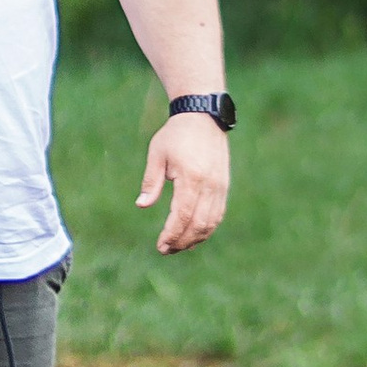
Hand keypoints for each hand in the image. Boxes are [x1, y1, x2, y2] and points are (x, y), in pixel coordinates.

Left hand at [137, 113, 230, 255]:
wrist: (203, 116)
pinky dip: (207, 228)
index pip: (183, 215)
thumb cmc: (176, 134)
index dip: (172, 234)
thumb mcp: (157, 153)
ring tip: (178, 246)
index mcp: (192, 177)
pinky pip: (218, 214)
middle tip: (166, 250)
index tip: (161, 246)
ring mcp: (220, 186)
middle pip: (199, 224)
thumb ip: (151, 180)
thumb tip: (142, 204)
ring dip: (195, 238)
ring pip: (211, 222)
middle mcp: (210, 184)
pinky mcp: (224, 185)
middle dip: (182, 241)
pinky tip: (194, 235)